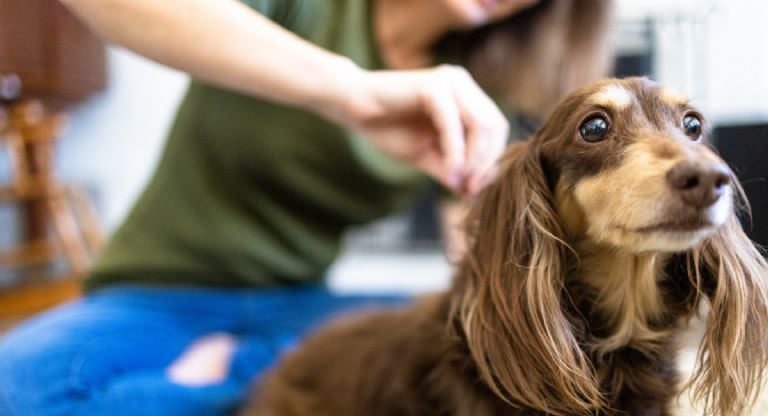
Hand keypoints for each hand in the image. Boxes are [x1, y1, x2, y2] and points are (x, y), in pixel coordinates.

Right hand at [332, 65, 508, 196]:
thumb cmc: (388, 128)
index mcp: (466, 95)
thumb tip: (473, 193)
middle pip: (494, 126)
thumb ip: (452, 169)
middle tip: (469, 189)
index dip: (491, 161)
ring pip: (481, 124)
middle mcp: (462, 83)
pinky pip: (454, 123)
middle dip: (486, 162)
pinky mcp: (433, 86)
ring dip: (473, 159)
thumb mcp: (427, 156)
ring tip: (457, 181)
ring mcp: (450, 81)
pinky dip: (455, 151)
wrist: (353, 108)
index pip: (496, 129)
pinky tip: (449, 170)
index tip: (474, 190)